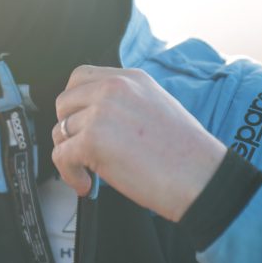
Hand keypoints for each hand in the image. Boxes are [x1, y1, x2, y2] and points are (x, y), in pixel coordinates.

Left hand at [51, 65, 226, 221]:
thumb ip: (123, 104)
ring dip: (70, 157)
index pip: (80, 77)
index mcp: (131, 79)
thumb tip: (90, 117)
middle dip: (67, 129)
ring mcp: (101, 113)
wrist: (201, 178)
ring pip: (60, 133)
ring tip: (89, 173)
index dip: (74, 103)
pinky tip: (87, 185)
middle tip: (80, 150)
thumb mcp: (155, 108)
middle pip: (63, 104)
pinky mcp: (92, 140)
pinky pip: (60, 157)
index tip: (80, 123)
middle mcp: (114, 89)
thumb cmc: (184, 154)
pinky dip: (69, 175)